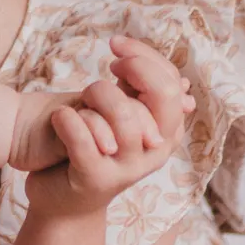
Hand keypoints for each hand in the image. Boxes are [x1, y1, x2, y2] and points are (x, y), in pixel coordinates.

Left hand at [31, 39, 191, 216]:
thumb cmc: (92, 147)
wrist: (62, 198)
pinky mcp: (96, 180)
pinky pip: (85, 141)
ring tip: (78, 100)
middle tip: (109, 68)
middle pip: (162, 95)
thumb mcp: (121, 116)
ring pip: (123, 117)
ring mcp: (128, 168)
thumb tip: (184, 84)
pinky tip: (60, 116)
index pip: (172, 82)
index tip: (116, 46)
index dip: (144, 54)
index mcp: (167, 131)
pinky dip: (68, 121)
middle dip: (133, 69)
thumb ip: (143, 96)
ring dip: (95, 95)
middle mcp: (155, 151)